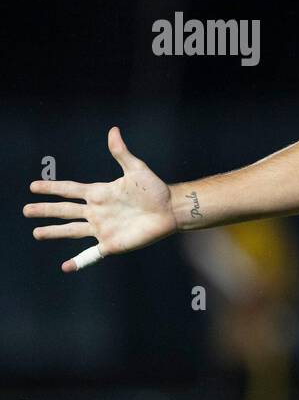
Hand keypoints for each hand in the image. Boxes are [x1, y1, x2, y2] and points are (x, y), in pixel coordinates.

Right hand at [24, 126, 177, 272]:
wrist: (170, 210)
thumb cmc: (154, 189)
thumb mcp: (136, 169)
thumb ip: (121, 153)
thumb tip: (113, 131)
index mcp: (99, 193)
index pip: (70, 190)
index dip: (52, 188)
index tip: (33, 186)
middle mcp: (97, 211)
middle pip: (65, 211)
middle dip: (45, 210)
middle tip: (26, 210)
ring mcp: (102, 228)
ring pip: (71, 231)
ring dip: (54, 232)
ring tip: (36, 233)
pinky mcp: (112, 244)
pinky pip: (91, 255)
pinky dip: (79, 261)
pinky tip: (66, 267)